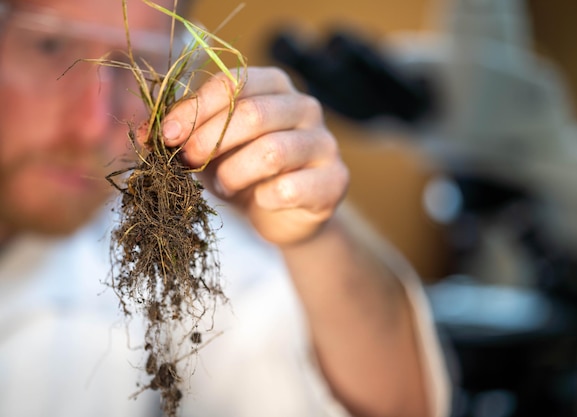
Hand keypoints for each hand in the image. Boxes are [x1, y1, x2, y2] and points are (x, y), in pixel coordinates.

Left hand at [161, 67, 348, 244]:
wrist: (282, 215)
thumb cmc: (243, 171)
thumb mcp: (209, 148)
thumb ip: (182, 134)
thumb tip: (143, 134)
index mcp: (274, 86)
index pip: (234, 81)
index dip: (196, 108)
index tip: (167, 135)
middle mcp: (305, 107)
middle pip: (253, 113)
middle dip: (210, 141)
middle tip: (188, 162)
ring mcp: (324, 143)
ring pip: (272, 150)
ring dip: (234, 173)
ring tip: (224, 186)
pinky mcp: (335, 180)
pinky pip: (292, 188)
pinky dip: (263, 198)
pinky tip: (258, 200)